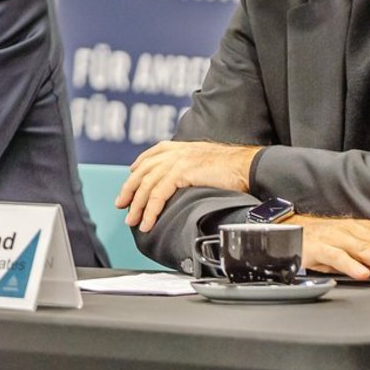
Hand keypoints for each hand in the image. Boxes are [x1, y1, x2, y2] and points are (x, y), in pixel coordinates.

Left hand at [116, 139, 259, 230]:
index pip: (149, 157)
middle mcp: (174, 152)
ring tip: (133, 221)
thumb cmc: (232, 167)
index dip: (136, 170)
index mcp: (179, 147)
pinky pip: (158, 194)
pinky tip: (148, 222)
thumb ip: (188, 168)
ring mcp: (177, 161)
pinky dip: (150, 210)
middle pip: (142, 171)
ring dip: (138, 205)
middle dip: (129, 190)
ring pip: (147, 185)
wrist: (247, 166)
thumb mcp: (204, 163)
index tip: (129, 184)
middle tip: (121, 205)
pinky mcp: (181, 172)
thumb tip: (181, 182)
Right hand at [292, 214, 369, 280]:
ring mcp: (337, 239)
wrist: (288, 232)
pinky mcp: (319, 248)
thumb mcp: (354, 248)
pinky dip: (351, 265)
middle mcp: (354, 232)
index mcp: (365, 230)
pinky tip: (363, 274)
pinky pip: (337, 257)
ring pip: (366, 250)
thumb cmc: (324, 242)